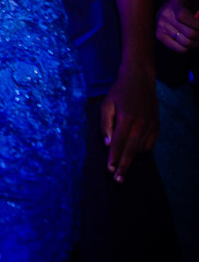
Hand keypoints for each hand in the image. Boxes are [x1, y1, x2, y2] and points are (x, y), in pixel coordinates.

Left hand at [100, 65, 158, 182]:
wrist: (140, 80)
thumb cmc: (119, 92)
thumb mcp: (106, 105)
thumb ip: (105, 124)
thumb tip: (107, 143)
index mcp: (126, 119)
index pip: (118, 143)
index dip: (114, 158)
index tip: (110, 170)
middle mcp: (140, 125)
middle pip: (130, 151)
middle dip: (123, 166)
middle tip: (118, 180)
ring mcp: (151, 126)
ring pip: (140, 149)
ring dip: (131, 160)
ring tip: (122, 169)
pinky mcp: (157, 127)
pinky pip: (149, 144)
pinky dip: (141, 151)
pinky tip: (133, 154)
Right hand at [156, 0, 198, 52]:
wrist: (168, 5)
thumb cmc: (187, 5)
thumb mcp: (194, 3)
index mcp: (176, 4)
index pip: (183, 17)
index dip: (197, 24)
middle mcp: (166, 15)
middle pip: (190, 33)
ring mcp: (161, 27)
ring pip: (187, 43)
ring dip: (197, 42)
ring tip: (198, 38)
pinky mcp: (160, 36)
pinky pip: (180, 49)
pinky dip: (189, 47)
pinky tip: (191, 41)